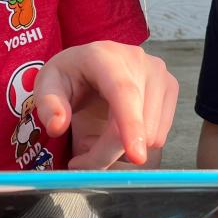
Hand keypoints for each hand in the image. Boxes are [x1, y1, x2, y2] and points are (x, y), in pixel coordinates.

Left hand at [33, 42, 177, 167]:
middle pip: (135, 123)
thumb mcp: (47, 85)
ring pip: (149, 135)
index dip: (130, 125)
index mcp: (105, 56)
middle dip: (106, 153)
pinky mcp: (170, 89)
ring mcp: (160, 74)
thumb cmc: (69, 75)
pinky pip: (158, 136)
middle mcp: (139, 61)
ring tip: (100, 136)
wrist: (91, 64)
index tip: (137, 156)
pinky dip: (137, 144)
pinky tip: (121, 128)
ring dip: (121, 151)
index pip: (123, 92)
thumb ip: (48, 105)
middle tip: (80, 161)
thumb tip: (58, 126)